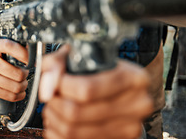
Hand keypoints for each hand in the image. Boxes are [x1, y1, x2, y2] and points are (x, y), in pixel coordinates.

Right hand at [0, 38, 28, 104]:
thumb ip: (12, 46)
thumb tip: (31, 48)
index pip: (9, 47)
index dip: (24, 54)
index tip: (31, 60)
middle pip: (16, 72)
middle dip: (26, 75)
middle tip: (26, 73)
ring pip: (15, 86)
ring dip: (23, 86)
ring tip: (23, 83)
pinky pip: (9, 95)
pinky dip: (19, 95)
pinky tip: (19, 91)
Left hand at [39, 45, 153, 138]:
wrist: (120, 91)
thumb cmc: (98, 71)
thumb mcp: (80, 55)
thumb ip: (58, 63)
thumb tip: (48, 87)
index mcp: (133, 78)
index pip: (87, 89)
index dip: (60, 86)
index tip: (52, 81)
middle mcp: (138, 104)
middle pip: (77, 112)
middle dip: (54, 103)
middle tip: (50, 96)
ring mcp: (130, 127)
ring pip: (73, 131)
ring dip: (54, 119)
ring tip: (53, 108)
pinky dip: (58, 133)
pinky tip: (60, 121)